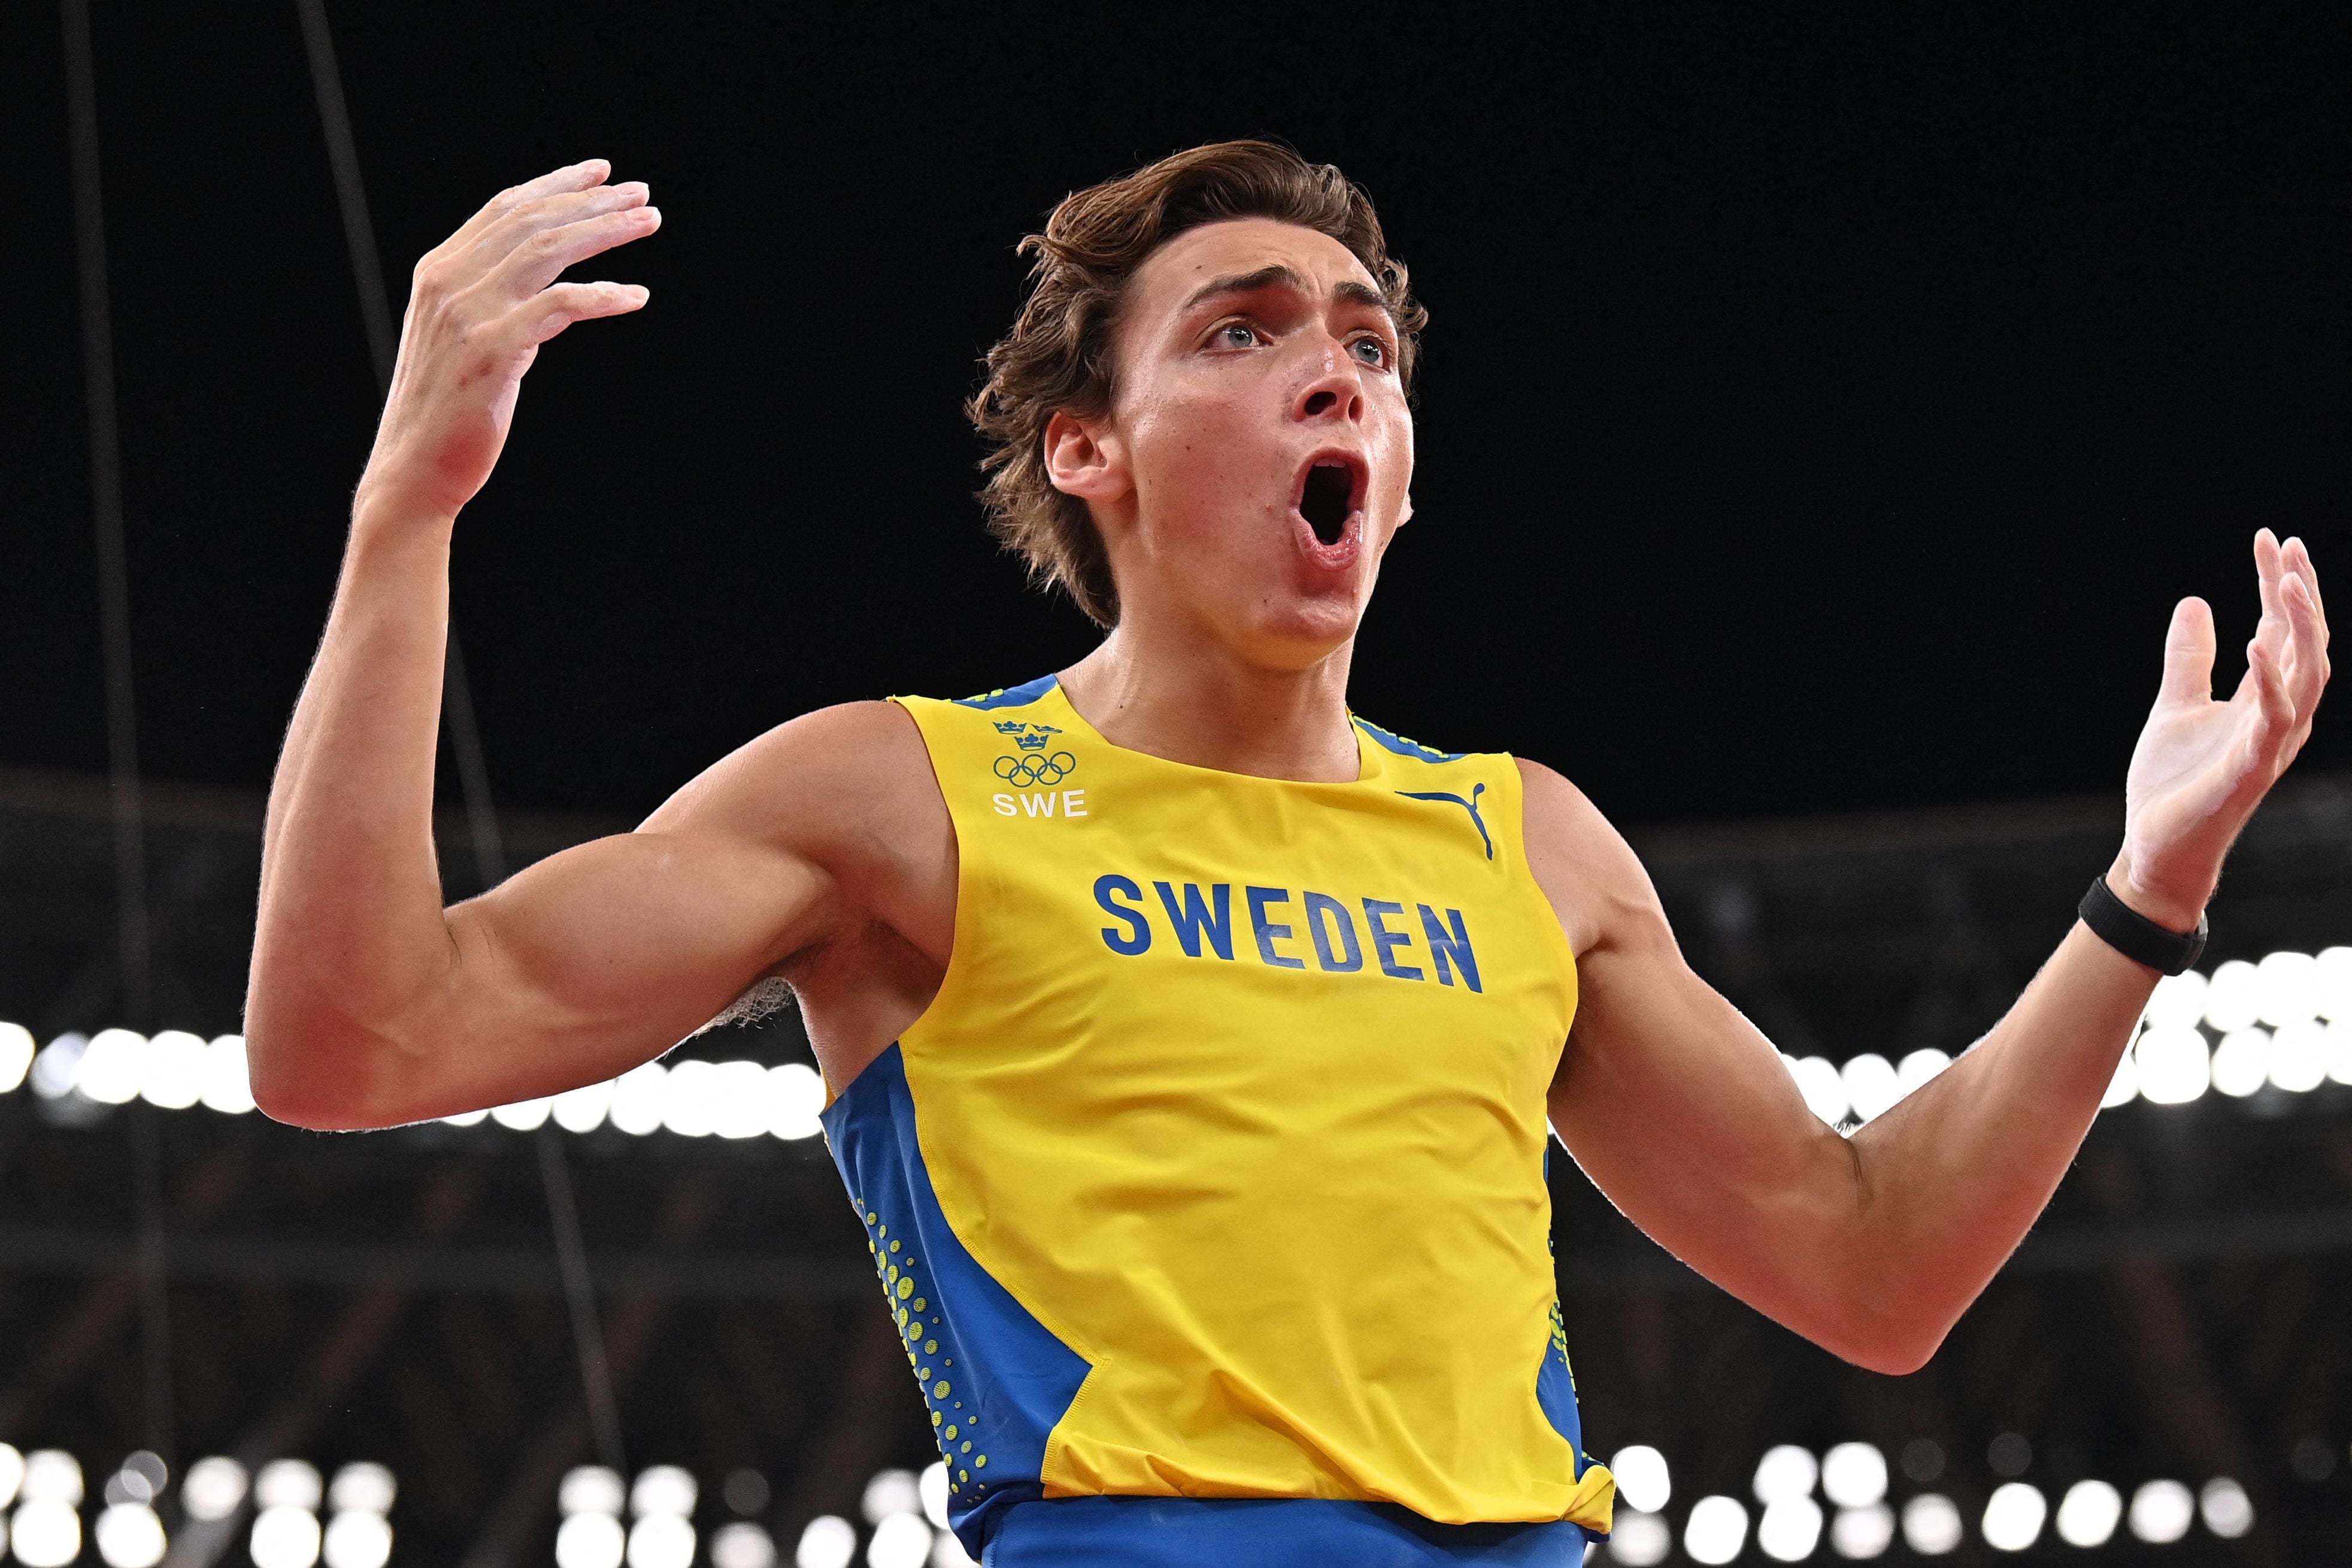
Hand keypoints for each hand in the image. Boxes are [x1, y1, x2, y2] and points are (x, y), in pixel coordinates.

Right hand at [357, 160, 657, 521]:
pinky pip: (560, 306)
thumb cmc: (449, 409)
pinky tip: (635, 295)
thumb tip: (548, 285)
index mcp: (439, 271)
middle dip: (592, 203)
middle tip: (642, 196)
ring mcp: (468, 314)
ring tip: (648, 223)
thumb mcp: (463, 338)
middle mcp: (449, 282)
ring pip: (547, 252)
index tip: (601, 173)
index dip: (555, 185)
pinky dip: (602, 295)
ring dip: (605, 232)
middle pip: (532, 222)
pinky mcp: (492, 350)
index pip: (504, 209)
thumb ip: (493, 300)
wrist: (416, 465)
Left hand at [2114, 530, 2329, 929]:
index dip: (2279, 583)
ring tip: (2285, 580)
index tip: (2269, 538)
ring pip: (2307, 674)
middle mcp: (2279, 716)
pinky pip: (2275, 718)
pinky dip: (2271, 679)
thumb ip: (2191, 658)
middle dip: (2300, 592)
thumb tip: (2196, 601)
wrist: (2156, 843)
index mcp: (2263, 698)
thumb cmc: (2174, 781)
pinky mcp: (2252, 767)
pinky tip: (2259, 642)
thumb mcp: (2176, 705)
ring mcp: (2271, 741)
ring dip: (2299, 626)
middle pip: (2305, 642)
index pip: (2281, 628)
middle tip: (2286, 546)